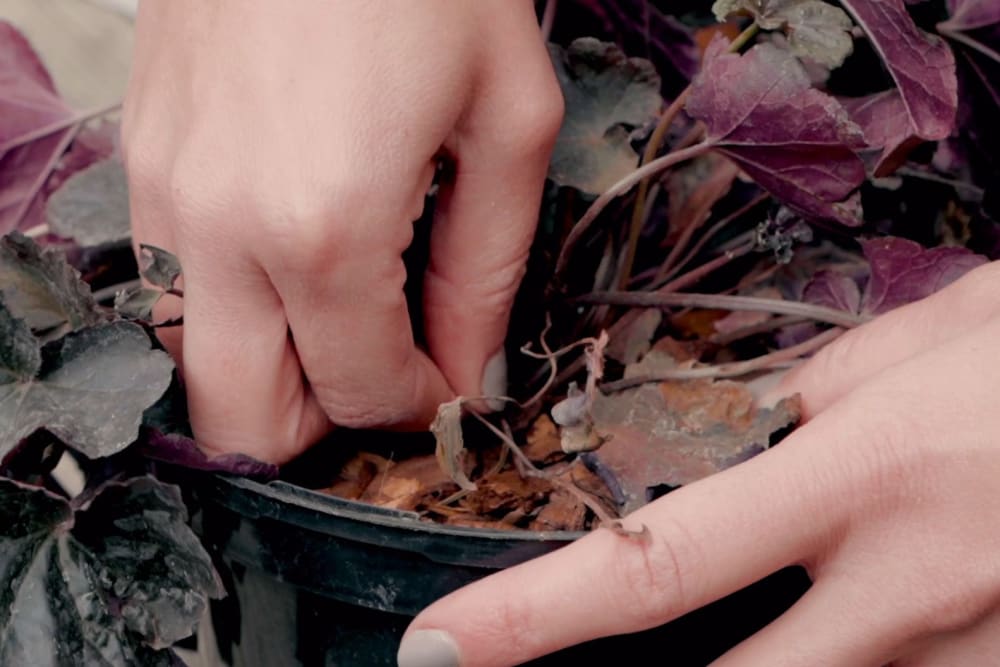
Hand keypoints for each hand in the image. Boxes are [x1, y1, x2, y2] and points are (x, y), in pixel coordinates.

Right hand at [122, 1, 562, 462]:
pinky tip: (298, 241)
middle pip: (239, 420)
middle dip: (323, 418)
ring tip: (349, 298)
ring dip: (275, 364)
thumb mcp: (506, 121)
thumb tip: (471, 375)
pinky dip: (240, 300)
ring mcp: (162, 192)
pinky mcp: (141, 158)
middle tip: (387, 363)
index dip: (417, 406)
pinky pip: (178, 283)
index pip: (359, 392)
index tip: (450, 381)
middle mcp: (219, 229)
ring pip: (195, 360)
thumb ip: (487, 271)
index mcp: (323, 227)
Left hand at [399, 261, 999, 666]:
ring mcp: (977, 648)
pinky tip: (844, 633)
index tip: (447, 646)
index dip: (537, 615)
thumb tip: (729, 436)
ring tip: (777, 615)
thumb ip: (808, 401)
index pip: (659, 563)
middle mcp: (916, 588)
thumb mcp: (916, 343)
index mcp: (863, 474)